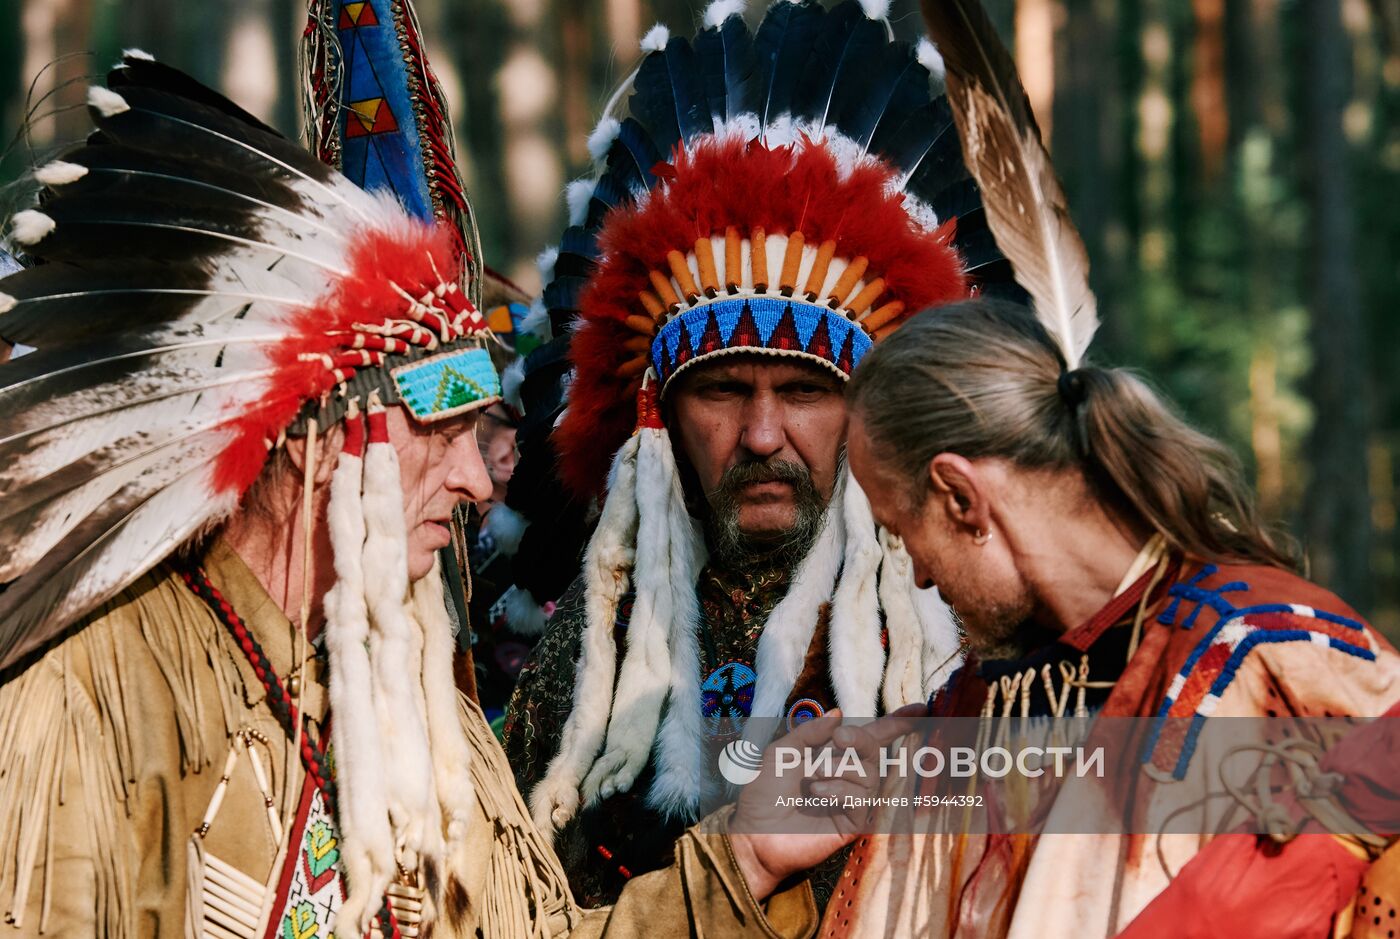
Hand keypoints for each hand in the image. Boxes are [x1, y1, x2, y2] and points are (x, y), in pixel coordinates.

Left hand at [727, 704, 926, 899]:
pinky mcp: (854, 823)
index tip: (921, 708)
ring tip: (813, 776)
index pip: (871, 737)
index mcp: (833, 756)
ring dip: (840, 768)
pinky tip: (818, 793)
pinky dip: (839, 789)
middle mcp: (848, 776)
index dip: (897, 723)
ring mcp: (853, 800)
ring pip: (870, 773)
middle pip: (875, 750)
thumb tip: (840, 713)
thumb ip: (811, 732)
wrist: (755, 833)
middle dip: (860, 740)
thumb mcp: (783, 751)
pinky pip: (862, 797)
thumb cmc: (765, 793)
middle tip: (839, 739)